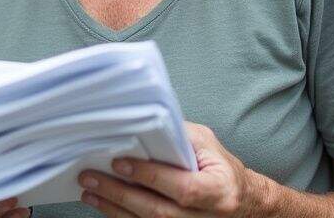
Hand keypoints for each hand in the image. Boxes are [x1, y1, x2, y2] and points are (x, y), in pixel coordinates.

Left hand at [77, 122, 272, 216]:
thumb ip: (177, 136)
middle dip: (121, 195)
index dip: (150, 176)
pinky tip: (104, 205)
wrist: (243, 201)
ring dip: (115, 209)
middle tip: (91, 177)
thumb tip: (141, 125)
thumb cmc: (221, 168)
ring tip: (90, 191)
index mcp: (219, 190)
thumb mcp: (207, 144)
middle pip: (159, 212)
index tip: (120, 163)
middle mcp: (206, 217)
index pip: (182, 187)